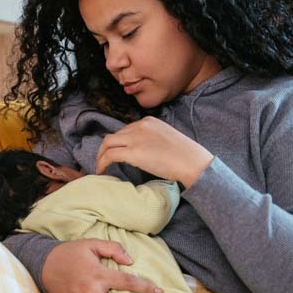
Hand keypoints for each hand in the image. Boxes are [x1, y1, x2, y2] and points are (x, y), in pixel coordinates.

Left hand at [95, 116, 213, 186]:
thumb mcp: (167, 139)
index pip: (126, 130)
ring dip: (101, 155)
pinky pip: (110, 155)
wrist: (192, 162)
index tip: (115, 153)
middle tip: (103, 161)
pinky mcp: (133, 152)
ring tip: (100, 167)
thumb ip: (153, 140)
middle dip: (106, 148)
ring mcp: (136, 138)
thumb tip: (144, 152)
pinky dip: (102, 163)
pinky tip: (101, 171)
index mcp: (149, 121)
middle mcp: (140, 126)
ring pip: (108, 143)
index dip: (118, 143)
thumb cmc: (186, 156)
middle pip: (114, 135)